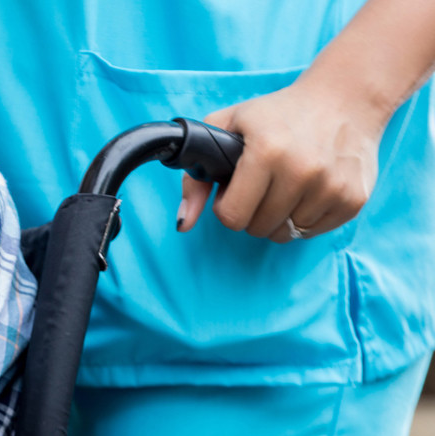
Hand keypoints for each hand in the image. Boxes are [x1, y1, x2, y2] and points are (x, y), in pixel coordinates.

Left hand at [176, 78, 387, 241]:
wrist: (344, 98)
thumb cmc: (276, 114)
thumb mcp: (226, 126)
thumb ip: (194, 176)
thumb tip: (183, 223)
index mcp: (267, 152)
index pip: (232, 217)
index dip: (227, 205)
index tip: (234, 188)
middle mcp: (303, 171)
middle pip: (258, 228)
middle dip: (250, 212)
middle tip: (260, 185)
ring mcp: (332, 187)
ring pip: (285, 234)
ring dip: (278, 216)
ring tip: (284, 184)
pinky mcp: (353, 200)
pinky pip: (313, 232)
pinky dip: (304, 217)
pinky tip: (307, 189)